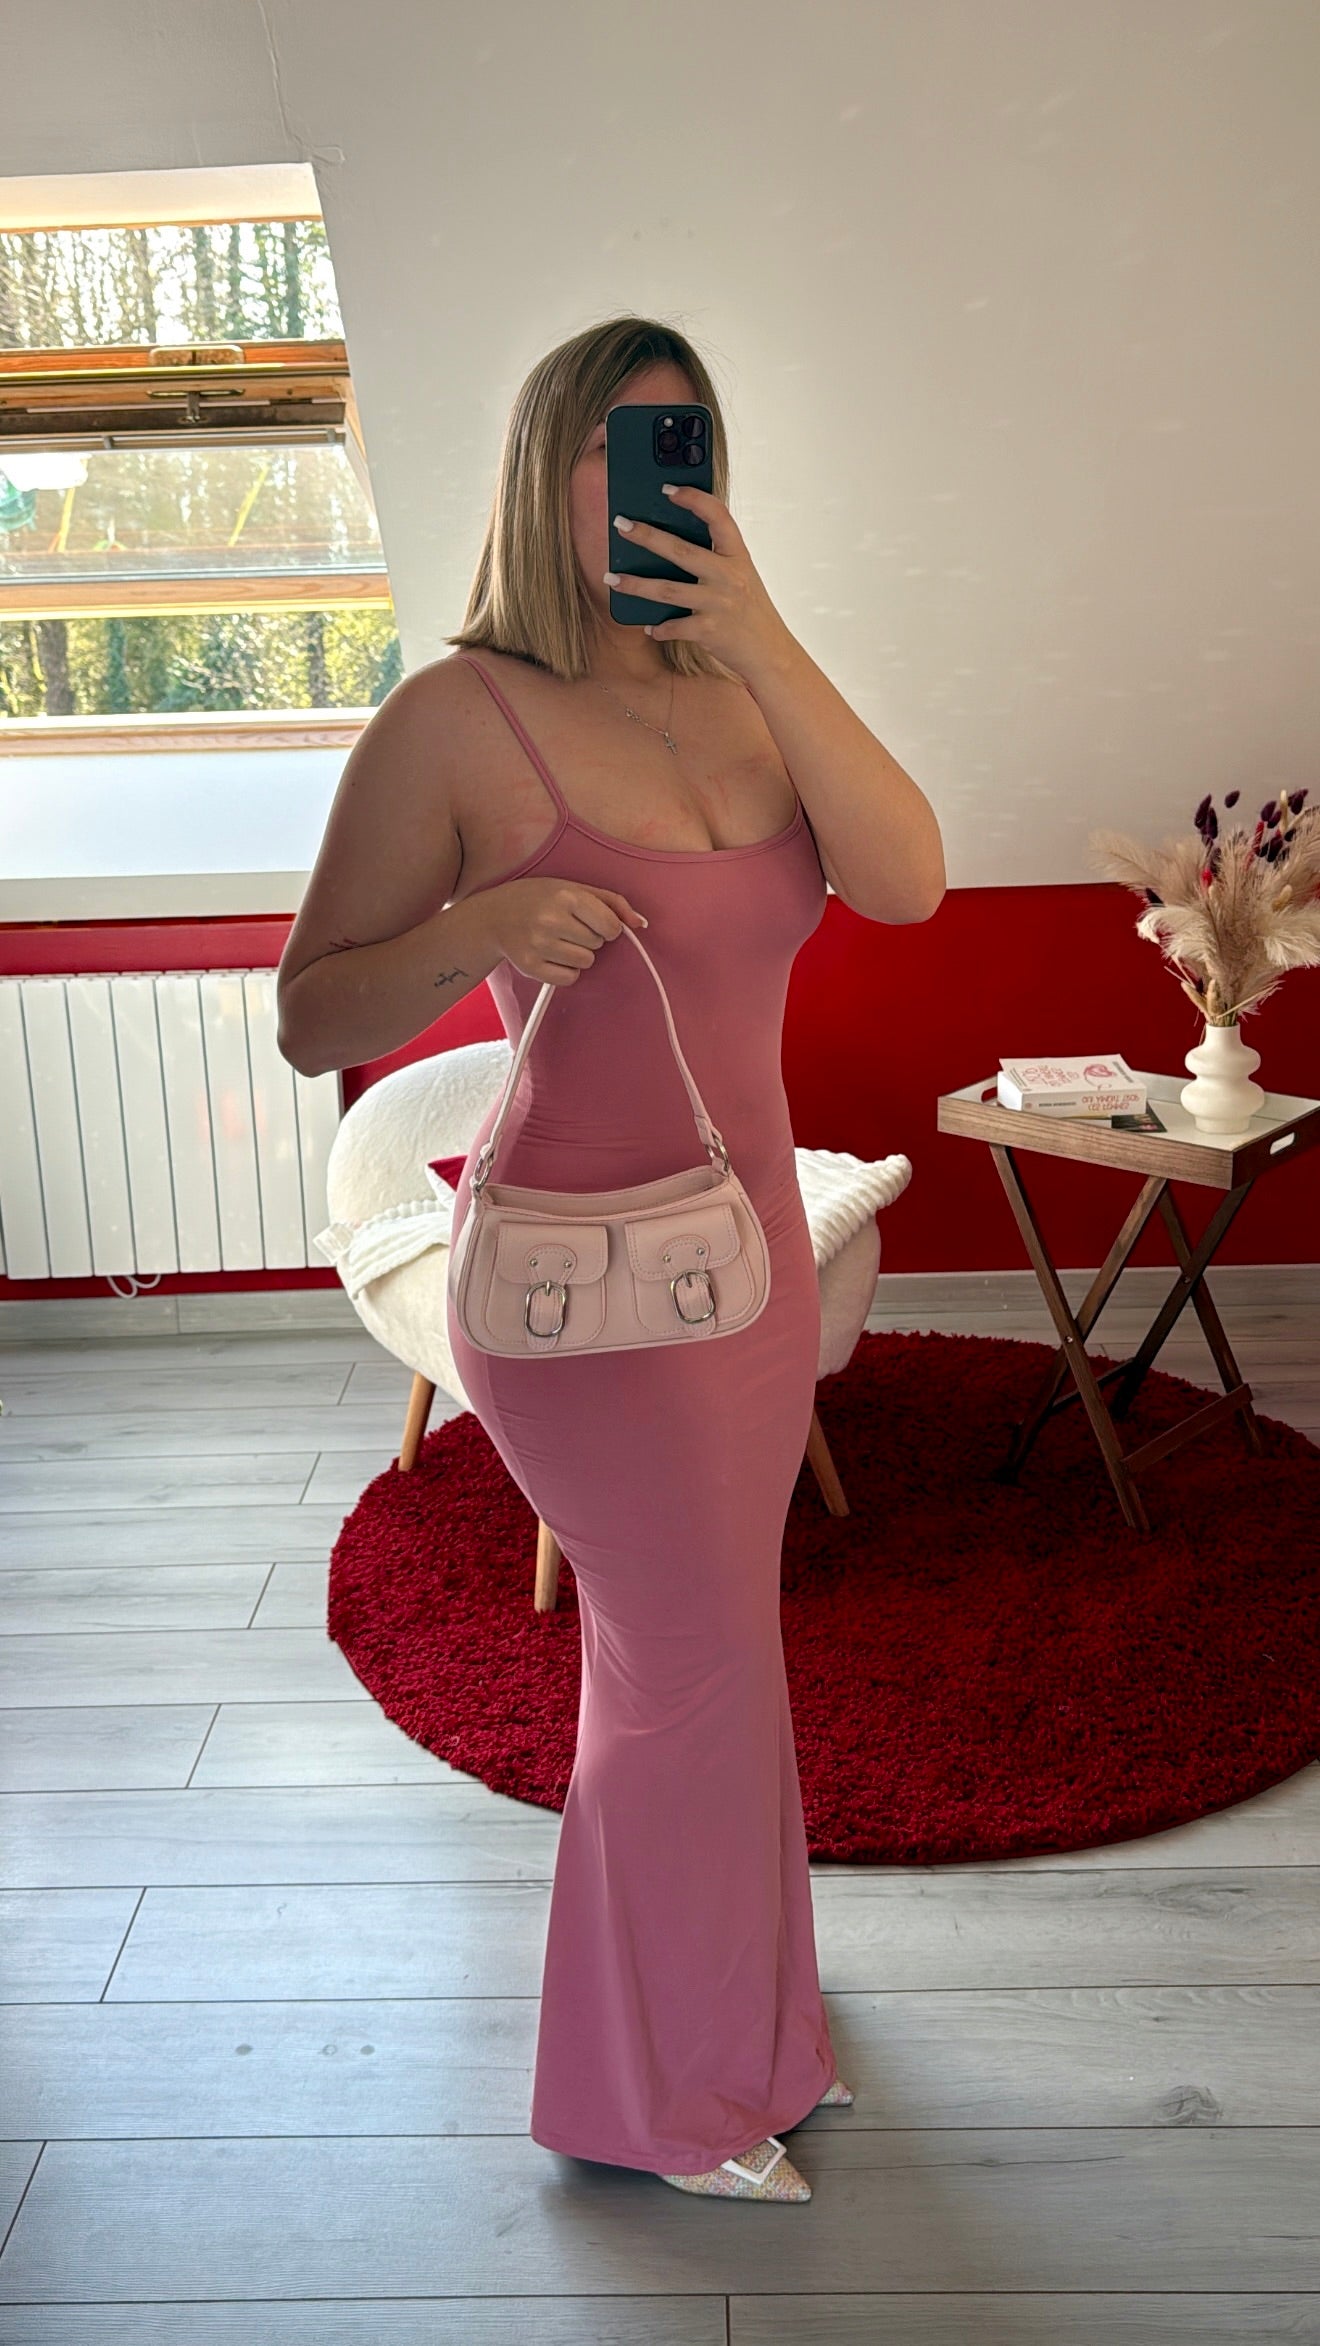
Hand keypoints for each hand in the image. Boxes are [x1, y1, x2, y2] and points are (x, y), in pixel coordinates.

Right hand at [483, 876, 648, 986]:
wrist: (493, 916)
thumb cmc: (539, 899)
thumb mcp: (574, 888)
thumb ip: (613, 902)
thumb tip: (641, 923)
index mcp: (566, 895)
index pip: (611, 926)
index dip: (607, 926)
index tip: (593, 921)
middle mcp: (551, 919)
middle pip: (598, 944)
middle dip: (588, 938)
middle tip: (566, 927)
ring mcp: (538, 945)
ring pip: (585, 962)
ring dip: (578, 955)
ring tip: (558, 940)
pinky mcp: (530, 966)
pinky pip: (569, 978)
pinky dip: (565, 970)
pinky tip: (551, 955)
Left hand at [605, 484, 794, 682]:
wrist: (770, 652)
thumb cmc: (750, 610)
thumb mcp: (740, 576)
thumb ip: (716, 558)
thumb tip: (669, 543)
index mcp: (738, 556)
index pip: (718, 516)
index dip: (693, 499)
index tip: (668, 489)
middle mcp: (729, 576)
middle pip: (681, 550)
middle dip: (646, 536)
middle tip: (620, 524)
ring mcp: (719, 603)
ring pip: (667, 589)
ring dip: (635, 584)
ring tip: (612, 577)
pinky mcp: (709, 630)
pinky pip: (674, 626)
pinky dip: (659, 628)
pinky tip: (647, 626)